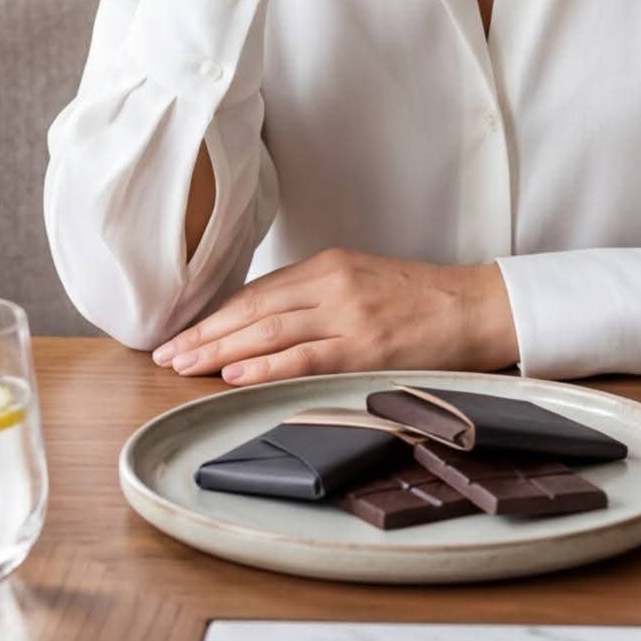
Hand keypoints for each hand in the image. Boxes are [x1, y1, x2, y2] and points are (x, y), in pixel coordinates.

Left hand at [150, 250, 519, 385]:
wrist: (475, 307)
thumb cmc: (420, 299)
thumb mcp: (362, 281)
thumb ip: (315, 297)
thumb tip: (262, 325)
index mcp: (330, 266)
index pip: (257, 291)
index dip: (215, 315)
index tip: (182, 334)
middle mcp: (333, 285)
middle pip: (253, 310)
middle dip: (204, 334)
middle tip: (166, 353)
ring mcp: (349, 316)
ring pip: (269, 332)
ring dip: (220, 351)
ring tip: (184, 366)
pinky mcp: (367, 347)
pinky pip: (306, 357)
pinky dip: (266, 367)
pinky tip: (234, 374)